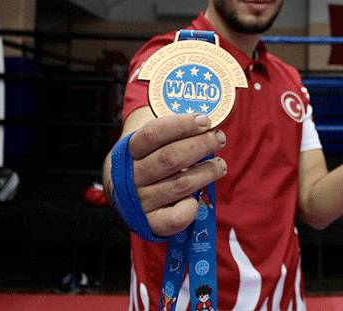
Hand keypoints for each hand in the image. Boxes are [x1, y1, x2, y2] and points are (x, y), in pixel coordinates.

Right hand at [125, 113, 226, 236]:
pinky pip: (175, 218)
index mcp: (128, 150)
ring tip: (220, 165)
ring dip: (207, 172)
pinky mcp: (150, 223)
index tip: (205, 121)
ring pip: (180, 184)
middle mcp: (130, 176)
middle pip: (171, 157)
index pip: (154, 133)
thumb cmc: (146, 163)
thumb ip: (171, 134)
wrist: (122, 197)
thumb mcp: (148, 144)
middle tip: (219, 139)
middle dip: (202, 145)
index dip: (182, 125)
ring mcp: (139, 201)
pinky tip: (196, 198)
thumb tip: (207, 125)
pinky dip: (191, 208)